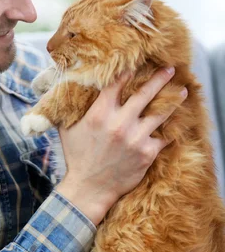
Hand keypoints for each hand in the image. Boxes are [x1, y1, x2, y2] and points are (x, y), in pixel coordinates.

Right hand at [55, 67, 186, 224]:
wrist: (89, 187)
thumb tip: (71, 88)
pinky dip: (171, 129)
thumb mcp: (68, 128)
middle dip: (159, 79)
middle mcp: (119, 123)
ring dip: (174, 101)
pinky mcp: (147, 153)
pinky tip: (178, 122)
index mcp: (99, 114)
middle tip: (170, 69)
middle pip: (145, 94)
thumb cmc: (77, 156)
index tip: (138, 64)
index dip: (128, 72)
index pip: (117, 84)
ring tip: (183, 92)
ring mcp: (135, 138)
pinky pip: (164, 137)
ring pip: (161, 113)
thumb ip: (73, 107)